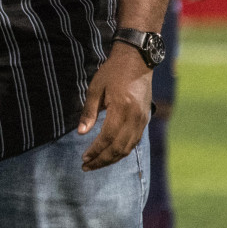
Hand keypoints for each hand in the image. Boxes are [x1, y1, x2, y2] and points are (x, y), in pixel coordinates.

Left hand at [77, 43, 153, 170]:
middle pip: (118, 148)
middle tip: (86, 166)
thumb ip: (89, 112)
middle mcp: (135, 118)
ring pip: (128, 148)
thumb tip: (81, 133)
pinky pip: (134, 141)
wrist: (137, 61)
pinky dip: (122, 151)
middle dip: (102, 160)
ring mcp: (143, 120)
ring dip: (112, 158)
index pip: (107, 138)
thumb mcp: (95, 88)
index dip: (95, 151)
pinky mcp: (145, 120)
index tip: (83, 159)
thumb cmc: (112, 72)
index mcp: (121, 109)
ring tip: (96, 163)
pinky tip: (111, 154)